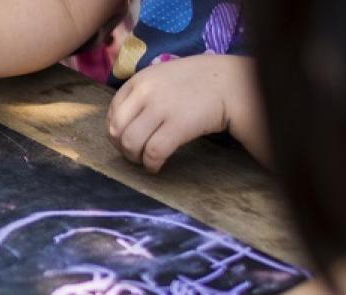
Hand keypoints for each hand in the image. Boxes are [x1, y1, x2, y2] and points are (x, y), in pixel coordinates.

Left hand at [108, 55, 266, 172]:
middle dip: (122, 148)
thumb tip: (119, 123)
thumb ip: (141, 94)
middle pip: (117, 131)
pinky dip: (151, 164)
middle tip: (135, 155)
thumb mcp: (162, 77)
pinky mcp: (178, 125)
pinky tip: (157, 166)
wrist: (232, 83)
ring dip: (135, 158)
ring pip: (131, 143)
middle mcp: (145, 92)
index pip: (112, 113)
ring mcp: (161, 108)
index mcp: (139, 80)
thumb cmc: (198, 82)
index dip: (117, 132)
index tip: (126, 141)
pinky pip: (153, 152)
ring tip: (145, 161)